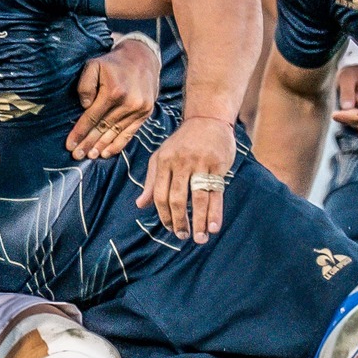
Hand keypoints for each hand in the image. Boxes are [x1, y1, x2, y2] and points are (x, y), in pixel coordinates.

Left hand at [67, 36, 158, 159]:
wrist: (142, 57)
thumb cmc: (113, 63)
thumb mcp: (93, 64)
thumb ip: (85, 85)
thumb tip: (85, 107)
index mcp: (113, 91)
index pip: (92, 117)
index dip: (80, 132)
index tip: (70, 145)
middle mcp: (127, 102)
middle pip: (103, 128)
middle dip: (88, 144)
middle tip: (76, 155)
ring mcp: (138, 109)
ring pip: (115, 133)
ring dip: (101, 146)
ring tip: (89, 156)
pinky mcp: (145, 113)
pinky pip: (130, 133)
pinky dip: (118, 144)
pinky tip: (106, 153)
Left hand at [138, 113, 235, 242]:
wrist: (208, 119)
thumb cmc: (182, 142)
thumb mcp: (161, 157)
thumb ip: (152, 182)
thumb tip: (140, 205)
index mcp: (163, 162)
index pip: (160, 194)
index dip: (163, 215)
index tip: (170, 228)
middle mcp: (180, 163)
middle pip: (177, 198)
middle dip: (179, 221)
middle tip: (182, 236)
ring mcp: (200, 163)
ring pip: (198, 198)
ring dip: (198, 221)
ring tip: (200, 238)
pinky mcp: (217, 164)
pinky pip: (216, 192)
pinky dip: (215, 212)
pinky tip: (213, 226)